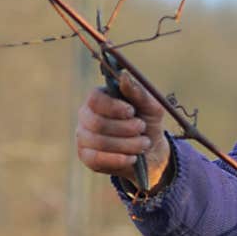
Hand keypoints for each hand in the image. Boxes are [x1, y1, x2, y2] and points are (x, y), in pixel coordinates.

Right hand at [76, 71, 170, 190]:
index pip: (95, 99)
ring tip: (144, 143)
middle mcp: (86, 116)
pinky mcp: (87, 157)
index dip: (113, 106)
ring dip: (128, 144)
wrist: (152, 151)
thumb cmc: (148, 122)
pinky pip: (96, 159)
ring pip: (100, 142)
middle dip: (125, 128)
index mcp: (99, 99)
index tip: (131, 111)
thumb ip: (138, 92)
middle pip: (97, 123)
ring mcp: (84, 137)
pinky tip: (133, 158)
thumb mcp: (151, 106)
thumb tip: (124, 76)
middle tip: (142, 128)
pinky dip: (118, 159)